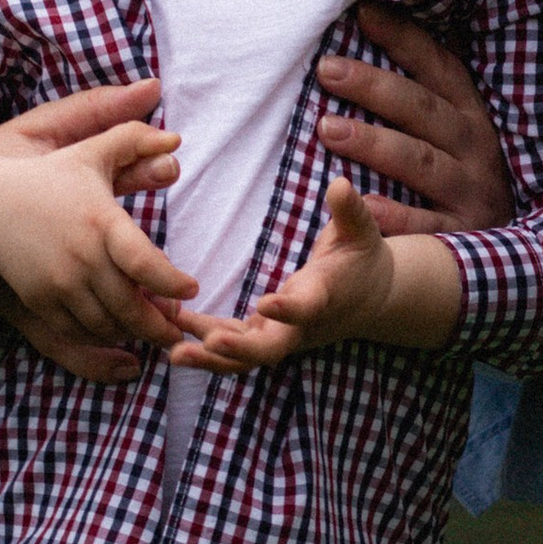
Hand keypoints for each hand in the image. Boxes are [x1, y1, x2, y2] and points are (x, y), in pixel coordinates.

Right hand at [0, 81, 175, 379]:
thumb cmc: (48, 179)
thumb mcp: (89, 153)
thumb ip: (133, 140)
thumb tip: (173, 138)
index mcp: (101, 221)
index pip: (145, 264)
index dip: (173, 283)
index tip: (191, 288)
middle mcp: (81, 257)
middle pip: (131, 306)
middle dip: (160, 324)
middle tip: (178, 326)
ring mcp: (58, 283)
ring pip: (107, 325)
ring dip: (132, 332)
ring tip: (150, 329)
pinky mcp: (40, 301)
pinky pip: (78, 332)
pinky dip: (101, 338)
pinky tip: (115, 330)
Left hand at [169, 179, 395, 372]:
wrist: (370, 299)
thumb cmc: (361, 259)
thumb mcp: (361, 231)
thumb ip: (350, 210)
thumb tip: (340, 183)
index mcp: (322, 298)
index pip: (306, 309)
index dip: (288, 310)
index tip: (267, 303)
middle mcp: (299, 327)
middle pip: (269, 350)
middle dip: (239, 351)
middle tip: (209, 344)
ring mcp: (280, 337)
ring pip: (245, 359)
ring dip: (210, 358)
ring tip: (174, 352)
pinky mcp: (264, 337)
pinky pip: (232, 347)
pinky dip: (204, 342)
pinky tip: (172, 326)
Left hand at [315, 4, 514, 236]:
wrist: (514, 254)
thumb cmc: (464, 178)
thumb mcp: (458, 132)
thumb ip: (424, 93)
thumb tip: (378, 29)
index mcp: (471, 115)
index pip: (438, 68)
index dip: (404, 39)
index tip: (362, 12)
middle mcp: (475, 148)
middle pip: (422, 110)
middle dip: (374, 87)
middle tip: (327, 70)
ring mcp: (471, 192)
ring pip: (420, 162)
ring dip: (374, 143)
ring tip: (326, 128)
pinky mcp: (462, 234)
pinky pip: (425, 226)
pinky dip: (395, 216)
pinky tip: (361, 203)